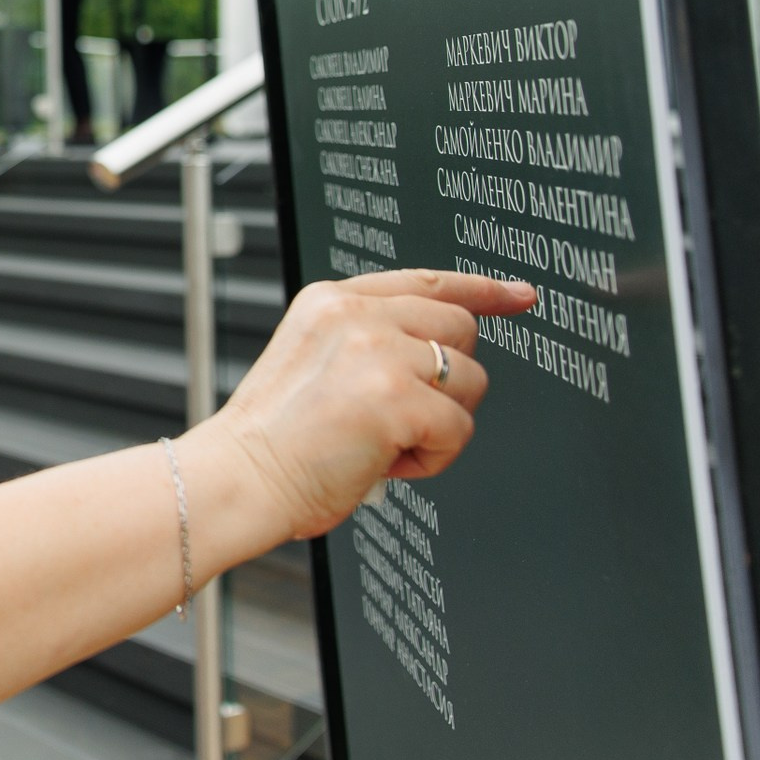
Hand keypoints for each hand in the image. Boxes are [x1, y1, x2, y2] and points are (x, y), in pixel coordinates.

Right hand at [209, 269, 533, 541]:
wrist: (241, 478)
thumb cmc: (274, 440)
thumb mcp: (314, 360)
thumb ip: (368, 340)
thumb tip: (438, 353)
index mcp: (333, 300)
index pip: (427, 281)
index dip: (483, 290)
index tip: (519, 295)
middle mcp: (357, 316)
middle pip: (461, 330)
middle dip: (450, 379)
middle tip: (405, 416)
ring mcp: (378, 353)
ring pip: (469, 381)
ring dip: (441, 423)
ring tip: (386, 442)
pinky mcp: (397, 398)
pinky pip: (459, 429)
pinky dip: (433, 459)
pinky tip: (387, 462)